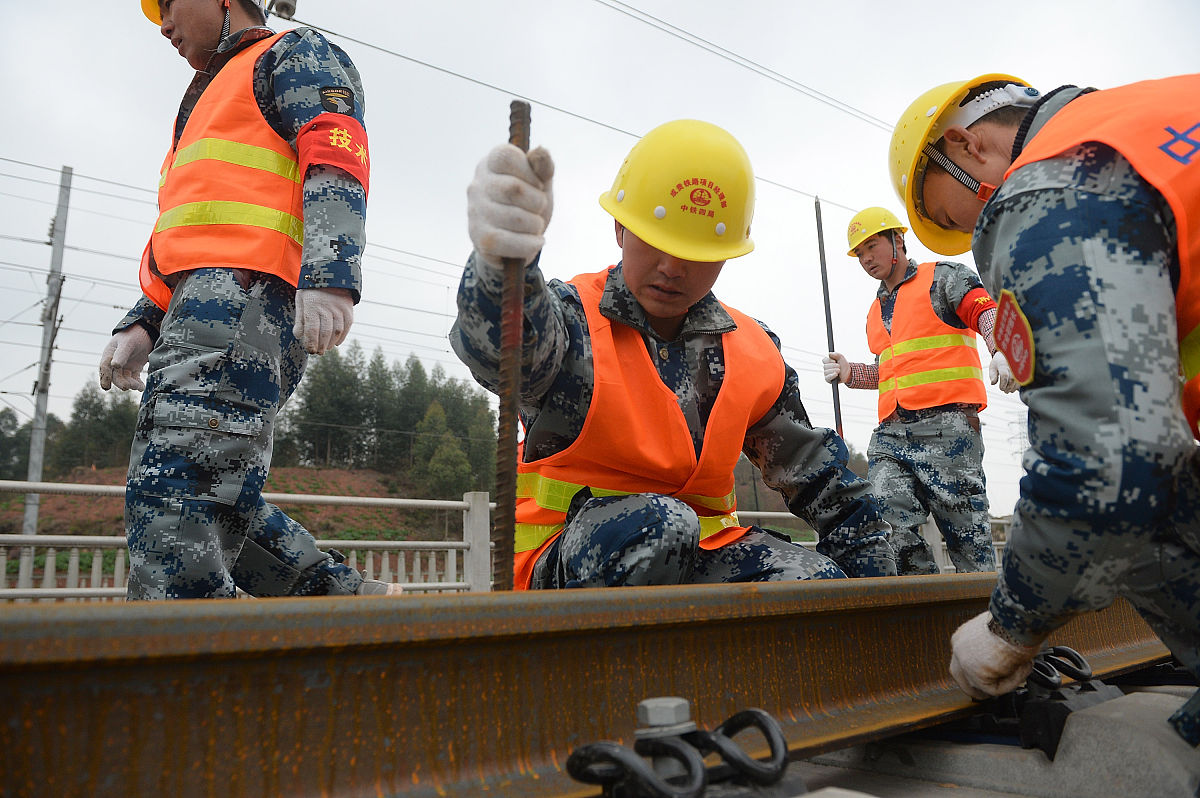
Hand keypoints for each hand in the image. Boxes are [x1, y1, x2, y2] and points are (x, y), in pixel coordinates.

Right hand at [98, 325, 152, 390]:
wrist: (146, 332)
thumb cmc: (134, 335)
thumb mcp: (127, 344)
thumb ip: (121, 354)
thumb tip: (114, 366)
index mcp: (110, 355)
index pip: (105, 368)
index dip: (105, 377)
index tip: (106, 387)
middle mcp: (115, 362)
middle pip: (115, 375)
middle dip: (120, 382)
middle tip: (127, 387)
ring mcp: (125, 366)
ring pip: (124, 379)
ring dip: (130, 384)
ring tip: (137, 387)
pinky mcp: (134, 368)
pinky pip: (134, 379)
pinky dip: (137, 384)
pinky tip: (141, 387)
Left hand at [293, 287, 353, 354]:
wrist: (331, 275)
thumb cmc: (312, 290)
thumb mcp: (301, 300)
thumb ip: (300, 319)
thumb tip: (298, 336)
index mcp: (312, 306)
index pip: (312, 330)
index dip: (311, 343)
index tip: (310, 350)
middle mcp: (327, 309)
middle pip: (325, 333)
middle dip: (321, 346)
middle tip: (317, 352)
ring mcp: (339, 310)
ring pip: (336, 332)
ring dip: (331, 343)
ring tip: (326, 348)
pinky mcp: (348, 311)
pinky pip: (346, 327)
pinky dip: (341, 337)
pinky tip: (336, 343)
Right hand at [467, 143, 553, 269]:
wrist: (515, 240)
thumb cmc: (528, 204)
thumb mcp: (540, 182)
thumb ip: (543, 166)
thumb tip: (540, 152)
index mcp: (490, 164)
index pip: (506, 157)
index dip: (530, 172)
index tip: (538, 185)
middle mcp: (477, 186)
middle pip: (513, 188)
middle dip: (537, 202)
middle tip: (539, 208)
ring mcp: (475, 212)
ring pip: (515, 218)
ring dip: (535, 225)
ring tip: (535, 226)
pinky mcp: (479, 238)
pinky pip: (507, 242)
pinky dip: (529, 244)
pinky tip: (536, 241)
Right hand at [821, 352, 849, 384]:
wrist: (848, 373)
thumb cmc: (844, 365)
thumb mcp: (841, 358)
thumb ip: (836, 354)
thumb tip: (829, 354)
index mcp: (828, 362)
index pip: (824, 360)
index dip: (829, 360)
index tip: (834, 361)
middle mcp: (826, 368)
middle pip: (825, 366)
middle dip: (833, 366)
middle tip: (839, 366)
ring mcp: (826, 374)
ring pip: (826, 372)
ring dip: (834, 370)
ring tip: (839, 371)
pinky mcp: (828, 380)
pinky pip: (827, 378)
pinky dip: (832, 375)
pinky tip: (836, 374)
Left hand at [949, 611, 1038, 698]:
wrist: (1018, 620)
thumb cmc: (1013, 619)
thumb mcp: (998, 629)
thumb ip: (993, 644)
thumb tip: (1004, 655)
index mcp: (962, 636)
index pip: (963, 659)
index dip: (980, 669)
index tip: (997, 674)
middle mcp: (959, 649)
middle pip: (962, 677)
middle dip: (980, 686)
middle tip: (1002, 685)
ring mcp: (965, 663)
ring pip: (980, 685)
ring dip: (1004, 681)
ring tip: (1022, 666)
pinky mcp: (976, 675)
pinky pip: (995, 689)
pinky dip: (1013, 682)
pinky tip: (1023, 667)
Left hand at [989, 352, 1018, 392]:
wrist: (1008, 353)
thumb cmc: (999, 362)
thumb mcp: (993, 366)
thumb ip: (992, 375)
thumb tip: (992, 383)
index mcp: (1003, 364)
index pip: (1004, 375)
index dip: (1003, 384)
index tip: (1001, 388)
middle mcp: (1012, 366)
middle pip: (1012, 379)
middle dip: (1008, 387)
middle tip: (1005, 391)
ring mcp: (1018, 368)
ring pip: (1018, 380)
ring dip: (1013, 388)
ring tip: (1009, 391)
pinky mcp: (1022, 371)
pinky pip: (1022, 380)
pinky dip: (1018, 386)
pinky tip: (1013, 388)